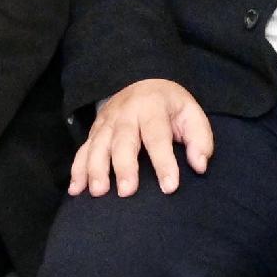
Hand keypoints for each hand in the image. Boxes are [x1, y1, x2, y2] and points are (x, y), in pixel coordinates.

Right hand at [72, 78, 212, 195]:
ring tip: (98, 193)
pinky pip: (82, 150)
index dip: (164, 162)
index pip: (158, 136)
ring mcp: (106, 122)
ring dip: (95, 169)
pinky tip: (76, 190)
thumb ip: (199, 139)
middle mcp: (126, 113)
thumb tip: (200, 165)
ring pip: (97, 145)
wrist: (143, 83)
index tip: (169, 187)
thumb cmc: (170, 108)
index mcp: (153, 108)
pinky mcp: (94, 131)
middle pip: (123, 140)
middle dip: (123, 167)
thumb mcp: (191, 114)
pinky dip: (77, 170)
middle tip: (126, 192)